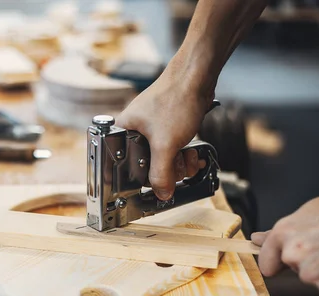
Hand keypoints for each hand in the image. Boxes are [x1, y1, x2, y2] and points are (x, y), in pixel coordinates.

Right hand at [115, 59, 214, 199]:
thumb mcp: (165, 144)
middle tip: (177, 163)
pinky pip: (172, 152)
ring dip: (180, 164)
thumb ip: (161, 173)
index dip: (140, 179)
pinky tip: (191, 152)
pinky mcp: (167, 130)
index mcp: (122, 133)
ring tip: (187, 155)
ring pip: (163, 161)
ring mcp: (151, 131)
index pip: (123, 167)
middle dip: (168, 170)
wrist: (197, 78)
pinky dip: (184, 155)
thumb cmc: (175, 99)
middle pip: (147, 167)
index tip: (153, 186)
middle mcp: (134, 133)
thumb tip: (161, 194)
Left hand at [251, 190, 318, 295]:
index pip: (267, 261)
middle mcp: (293, 254)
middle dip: (310, 262)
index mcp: (284, 233)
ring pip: (314, 280)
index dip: (277, 261)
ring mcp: (312, 273)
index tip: (285, 262)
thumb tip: (256, 239)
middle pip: (294, 270)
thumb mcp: (310, 212)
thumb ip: (281, 232)